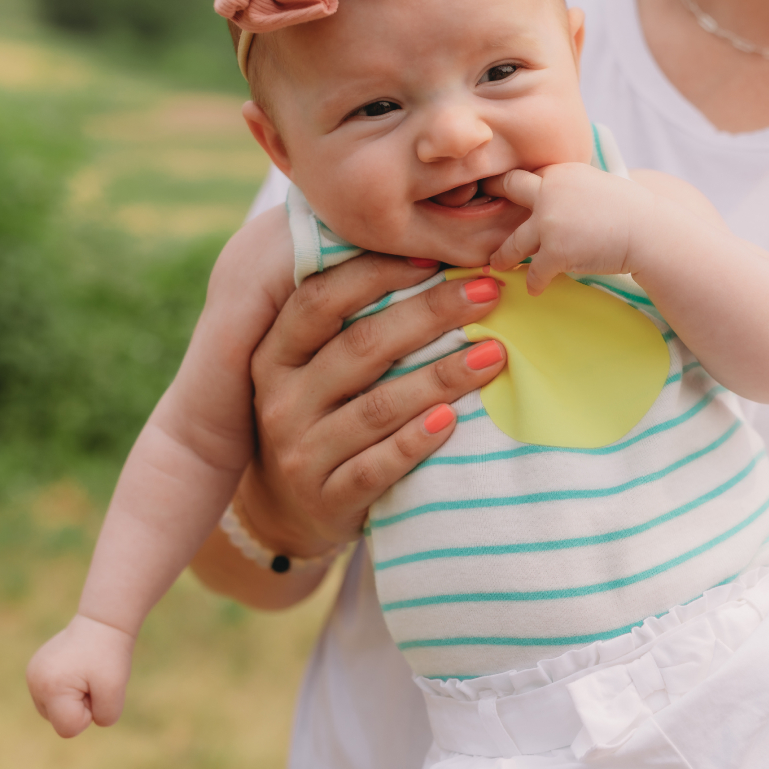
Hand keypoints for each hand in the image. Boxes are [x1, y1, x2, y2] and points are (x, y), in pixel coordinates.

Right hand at [26, 614, 135, 737]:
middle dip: (81, 706)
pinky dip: (67, 690)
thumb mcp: (116, 690)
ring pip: (55, 711)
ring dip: (74, 699)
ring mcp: (32, 676)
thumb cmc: (110, 655)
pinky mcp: (35, 671)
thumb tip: (83, 723)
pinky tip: (76, 669)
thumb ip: (104, 717)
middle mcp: (34, 683)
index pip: (69, 728)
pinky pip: (53, 698)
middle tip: (92, 679)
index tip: (96, 688)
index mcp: (49, 688)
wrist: (103, 622)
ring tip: (84, 674)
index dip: (90, 714)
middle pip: (60, 720)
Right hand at [238, 251, 509, 560]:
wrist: (286, 512)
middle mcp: (280, 400)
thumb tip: (423, 257)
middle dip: (431, 314)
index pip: (321, 300)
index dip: (376, 273)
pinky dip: (417, 441)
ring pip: (377, 407)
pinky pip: (378, 466)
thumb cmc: (319, 418)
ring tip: (494, 355)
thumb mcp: (311, 370)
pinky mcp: (327, 498)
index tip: (437, 257)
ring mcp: (300, 452)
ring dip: (442, 377)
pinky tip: (453, 419)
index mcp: (275, 355)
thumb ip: (346, 322)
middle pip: (361, 346)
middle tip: (489, 293)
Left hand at [486, 163, 661, 293]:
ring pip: (513, 241)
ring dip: (503, 256)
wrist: (650, 232)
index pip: (527, 176)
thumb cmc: (631, 212)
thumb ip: (570, 189)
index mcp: (560, 171)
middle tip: (469, 210)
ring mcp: (549, 221)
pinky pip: (535, 271)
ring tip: (495, 265)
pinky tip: (535, 289)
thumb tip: (552, 200)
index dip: (512, 186)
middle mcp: (549, 190)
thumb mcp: (596, 185)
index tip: (497, 193)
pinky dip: (535, 282)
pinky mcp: (555, 250)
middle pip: (508, 190)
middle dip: (487, 197)